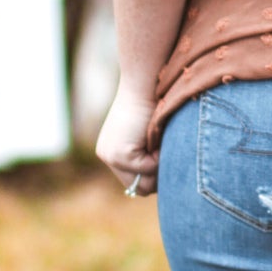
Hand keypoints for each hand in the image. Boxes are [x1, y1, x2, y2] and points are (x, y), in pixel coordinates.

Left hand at [95, 79, 158, 196]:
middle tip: (165, 155)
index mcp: (111, 149)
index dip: (153, 175)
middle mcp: (107, 155)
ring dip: (158, 167)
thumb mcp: (149, 132)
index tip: (165, 158)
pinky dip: (160, 158)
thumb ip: (149, 154)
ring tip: (161, 144)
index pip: (134, 181)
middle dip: (156, 177)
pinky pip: (149, 170)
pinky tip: (158, 137)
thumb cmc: (155, 101)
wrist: (148, 82)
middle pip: (137, 188)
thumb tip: (160, 180)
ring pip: (144, 183)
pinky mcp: (120, 156)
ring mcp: (110, 157)